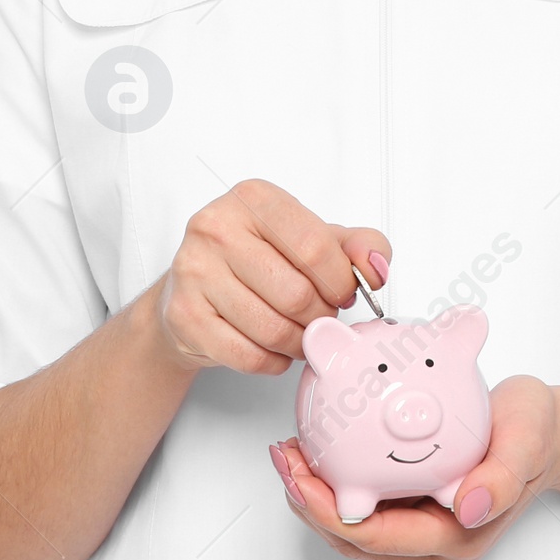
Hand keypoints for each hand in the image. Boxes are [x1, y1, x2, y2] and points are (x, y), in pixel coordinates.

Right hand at [148, 178, 389, 377]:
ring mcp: (194, 271)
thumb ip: (357, 245)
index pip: (315, 245)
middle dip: (321, 316)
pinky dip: (273, 362)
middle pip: (296, 293)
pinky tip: (274, 349)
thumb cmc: (258, 259)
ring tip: (301, 335)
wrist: (191, 289)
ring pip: (273, 329)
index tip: (343, 292)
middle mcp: (217, 227)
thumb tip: (376, 267)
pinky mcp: (183, 316)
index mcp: (254, 197)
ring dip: (299, 343)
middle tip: (321, 317)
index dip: (340, 281)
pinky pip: (248, 356)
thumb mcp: (312, 238)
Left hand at [268, 375, 559, 559]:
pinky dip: (337, 480)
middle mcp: (435, 543)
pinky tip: (321, 447)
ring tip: (291, 453)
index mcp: (456, 536)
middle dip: (310, 504)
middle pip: (355, 539)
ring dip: (316, 494)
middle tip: (283, 458)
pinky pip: (366, 502)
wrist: (543, 431)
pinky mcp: (414, 508)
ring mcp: (422, 530)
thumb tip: (469, 507)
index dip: (330, 514)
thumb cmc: (535, 434)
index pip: (378, 538)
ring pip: (354, 526)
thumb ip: (502, 477)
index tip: (300, 479)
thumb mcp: (527, 443)